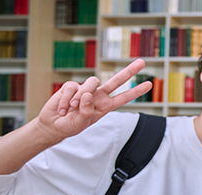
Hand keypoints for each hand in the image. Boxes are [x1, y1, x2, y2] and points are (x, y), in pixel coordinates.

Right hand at [36, 59, 151, 142]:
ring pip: (91, 82)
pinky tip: (63, 109)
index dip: (136, 91)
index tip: (149, 84)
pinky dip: (66, 100)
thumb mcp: (82, 123)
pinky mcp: (71, 86)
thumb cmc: (70, 126)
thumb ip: (87, 110)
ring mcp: (85, 90)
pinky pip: (72, 87)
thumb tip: (89, 94)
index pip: (124, 97)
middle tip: (142, 62)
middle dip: (129, 71)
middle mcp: (98, 96)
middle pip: (116, 81)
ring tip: (72, 108)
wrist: (53, 125)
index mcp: (105, 106)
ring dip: (81, 96)